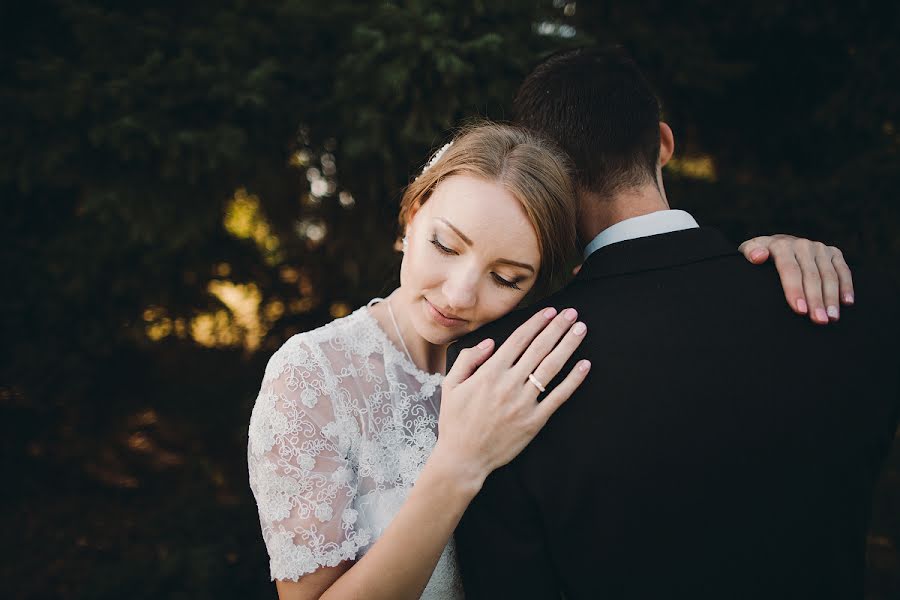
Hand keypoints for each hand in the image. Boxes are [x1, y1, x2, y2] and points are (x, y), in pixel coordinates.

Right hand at [433, 307, 589, 490]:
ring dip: (568, 345)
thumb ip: (468, 359)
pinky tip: (584, 365)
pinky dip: (573, 380)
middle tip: (572, 313)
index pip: (519, 340)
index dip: (536, 323)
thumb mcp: (450, 386)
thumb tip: (489, 343)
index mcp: (489, 373)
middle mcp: (509, 384)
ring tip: (581, 329)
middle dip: (557, 328)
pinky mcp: (535, 421)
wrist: (463, 458)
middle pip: (539, 348)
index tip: (550, 311)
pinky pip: (558, 396)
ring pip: (551, 367)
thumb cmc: (455, 421)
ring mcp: (524, 402)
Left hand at [739, 234, 853, 323]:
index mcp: (781, 246)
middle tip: (819, 320)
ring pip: (829, 275)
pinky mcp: (833, 252)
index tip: (799, 310)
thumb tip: (758, 257)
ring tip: (832, 317)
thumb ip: (750, 252)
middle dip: (816, 299)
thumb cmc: (760, 255)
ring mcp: (820, 248)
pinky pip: (843, 270)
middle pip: (811, 275)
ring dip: (832, 297)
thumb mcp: (749, 251)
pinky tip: (847, 303)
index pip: (789, 270)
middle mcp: (802, 245)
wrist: (778, 244)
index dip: (794, 290)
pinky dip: (847, 286)